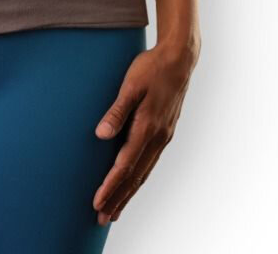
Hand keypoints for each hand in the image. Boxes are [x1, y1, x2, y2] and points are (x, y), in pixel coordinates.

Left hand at [92, 37, 198, 224]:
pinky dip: (139, 178)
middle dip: (118, 199)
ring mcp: (163, 136)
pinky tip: (133, 183)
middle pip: (135, 176)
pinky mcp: (165, 132)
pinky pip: (150, 162)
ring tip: (115, 210)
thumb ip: (116, 111)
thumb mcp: (131, 85)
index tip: (97, 203)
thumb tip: (101, 135)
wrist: (180, 58)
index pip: (125, 165)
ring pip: (144, 172)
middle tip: (102, 218)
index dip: (110, 186)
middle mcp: (157, 137)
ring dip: (128, 193)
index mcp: (147, 127)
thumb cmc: (152, 68)